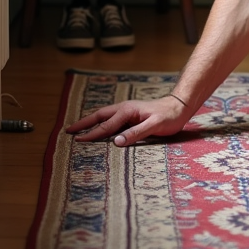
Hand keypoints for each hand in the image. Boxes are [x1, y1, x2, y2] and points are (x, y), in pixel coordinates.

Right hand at [64, 96, 189, 146]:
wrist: (179, 107)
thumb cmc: (169, 116)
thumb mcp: (154, 126)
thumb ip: (135, 133)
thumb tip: (116, 142)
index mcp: (127, 111)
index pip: (106, 126)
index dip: (91, 134)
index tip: (78, 140)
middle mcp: (124, 109)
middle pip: (99, 116)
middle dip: (83, 123)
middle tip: (68, 130)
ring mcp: (127, 112)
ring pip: (104, 117)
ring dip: (91, 123)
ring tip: (78, 130)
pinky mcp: (131, 116)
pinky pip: (112, 120)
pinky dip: (102, 124)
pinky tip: (99, 130)